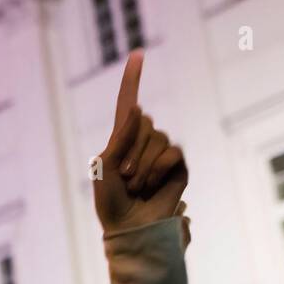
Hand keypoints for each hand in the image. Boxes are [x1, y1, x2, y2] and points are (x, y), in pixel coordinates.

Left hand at [93, 50, 188, 233]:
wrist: (129, 229)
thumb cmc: (111, 202)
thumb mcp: (105, 166)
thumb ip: (121, 136)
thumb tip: (140, 108)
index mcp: (121, 139)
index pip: (128, 103)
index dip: (132, 79)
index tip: (138, 54)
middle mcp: (143, 142)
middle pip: (145, 121)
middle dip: (132, 150)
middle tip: (125, 178)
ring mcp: (162, 154)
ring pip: (158, 137)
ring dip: (144, 164)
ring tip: (137, 186)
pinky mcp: (178, 168)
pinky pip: (173, 152)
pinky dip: (159, 167)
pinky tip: (153, 184)